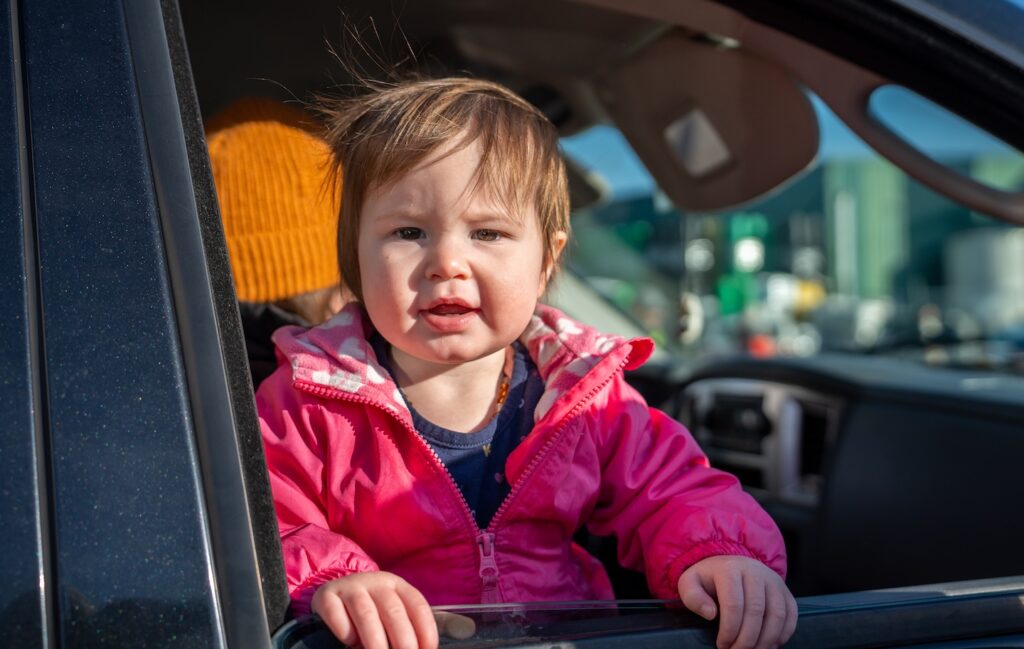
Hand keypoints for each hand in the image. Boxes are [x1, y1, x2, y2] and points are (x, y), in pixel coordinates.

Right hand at [312, 571, 438, 648]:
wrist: (332, 595)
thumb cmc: (375, 609)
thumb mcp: (403, 611)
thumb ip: (434, 623)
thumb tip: (469, 630)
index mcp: (398, 585)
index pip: (418, 606)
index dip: (426, 631)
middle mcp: (376, 582)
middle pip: (394, 612)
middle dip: (403, 642)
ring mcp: (350, 588)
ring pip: (366, 615)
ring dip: (375, 642)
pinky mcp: (326, 597)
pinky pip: (337, 616)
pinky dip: (345, 632)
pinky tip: (349, 642)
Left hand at [677, 555, 796, 648]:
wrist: (729, 565)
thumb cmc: (708, 579)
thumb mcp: (690, 583)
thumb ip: (693, 597)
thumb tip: (711, 614)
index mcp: (730, 569)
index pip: (733, 605)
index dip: (729, 630)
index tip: (722, 645)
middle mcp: (755, 571)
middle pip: (756, 612)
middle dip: (746, 639)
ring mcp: (773, 580)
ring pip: (777, 615)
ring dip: (765, 640)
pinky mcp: (785, 591)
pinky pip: (791, 615)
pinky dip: (783, 634)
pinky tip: (769, 645)